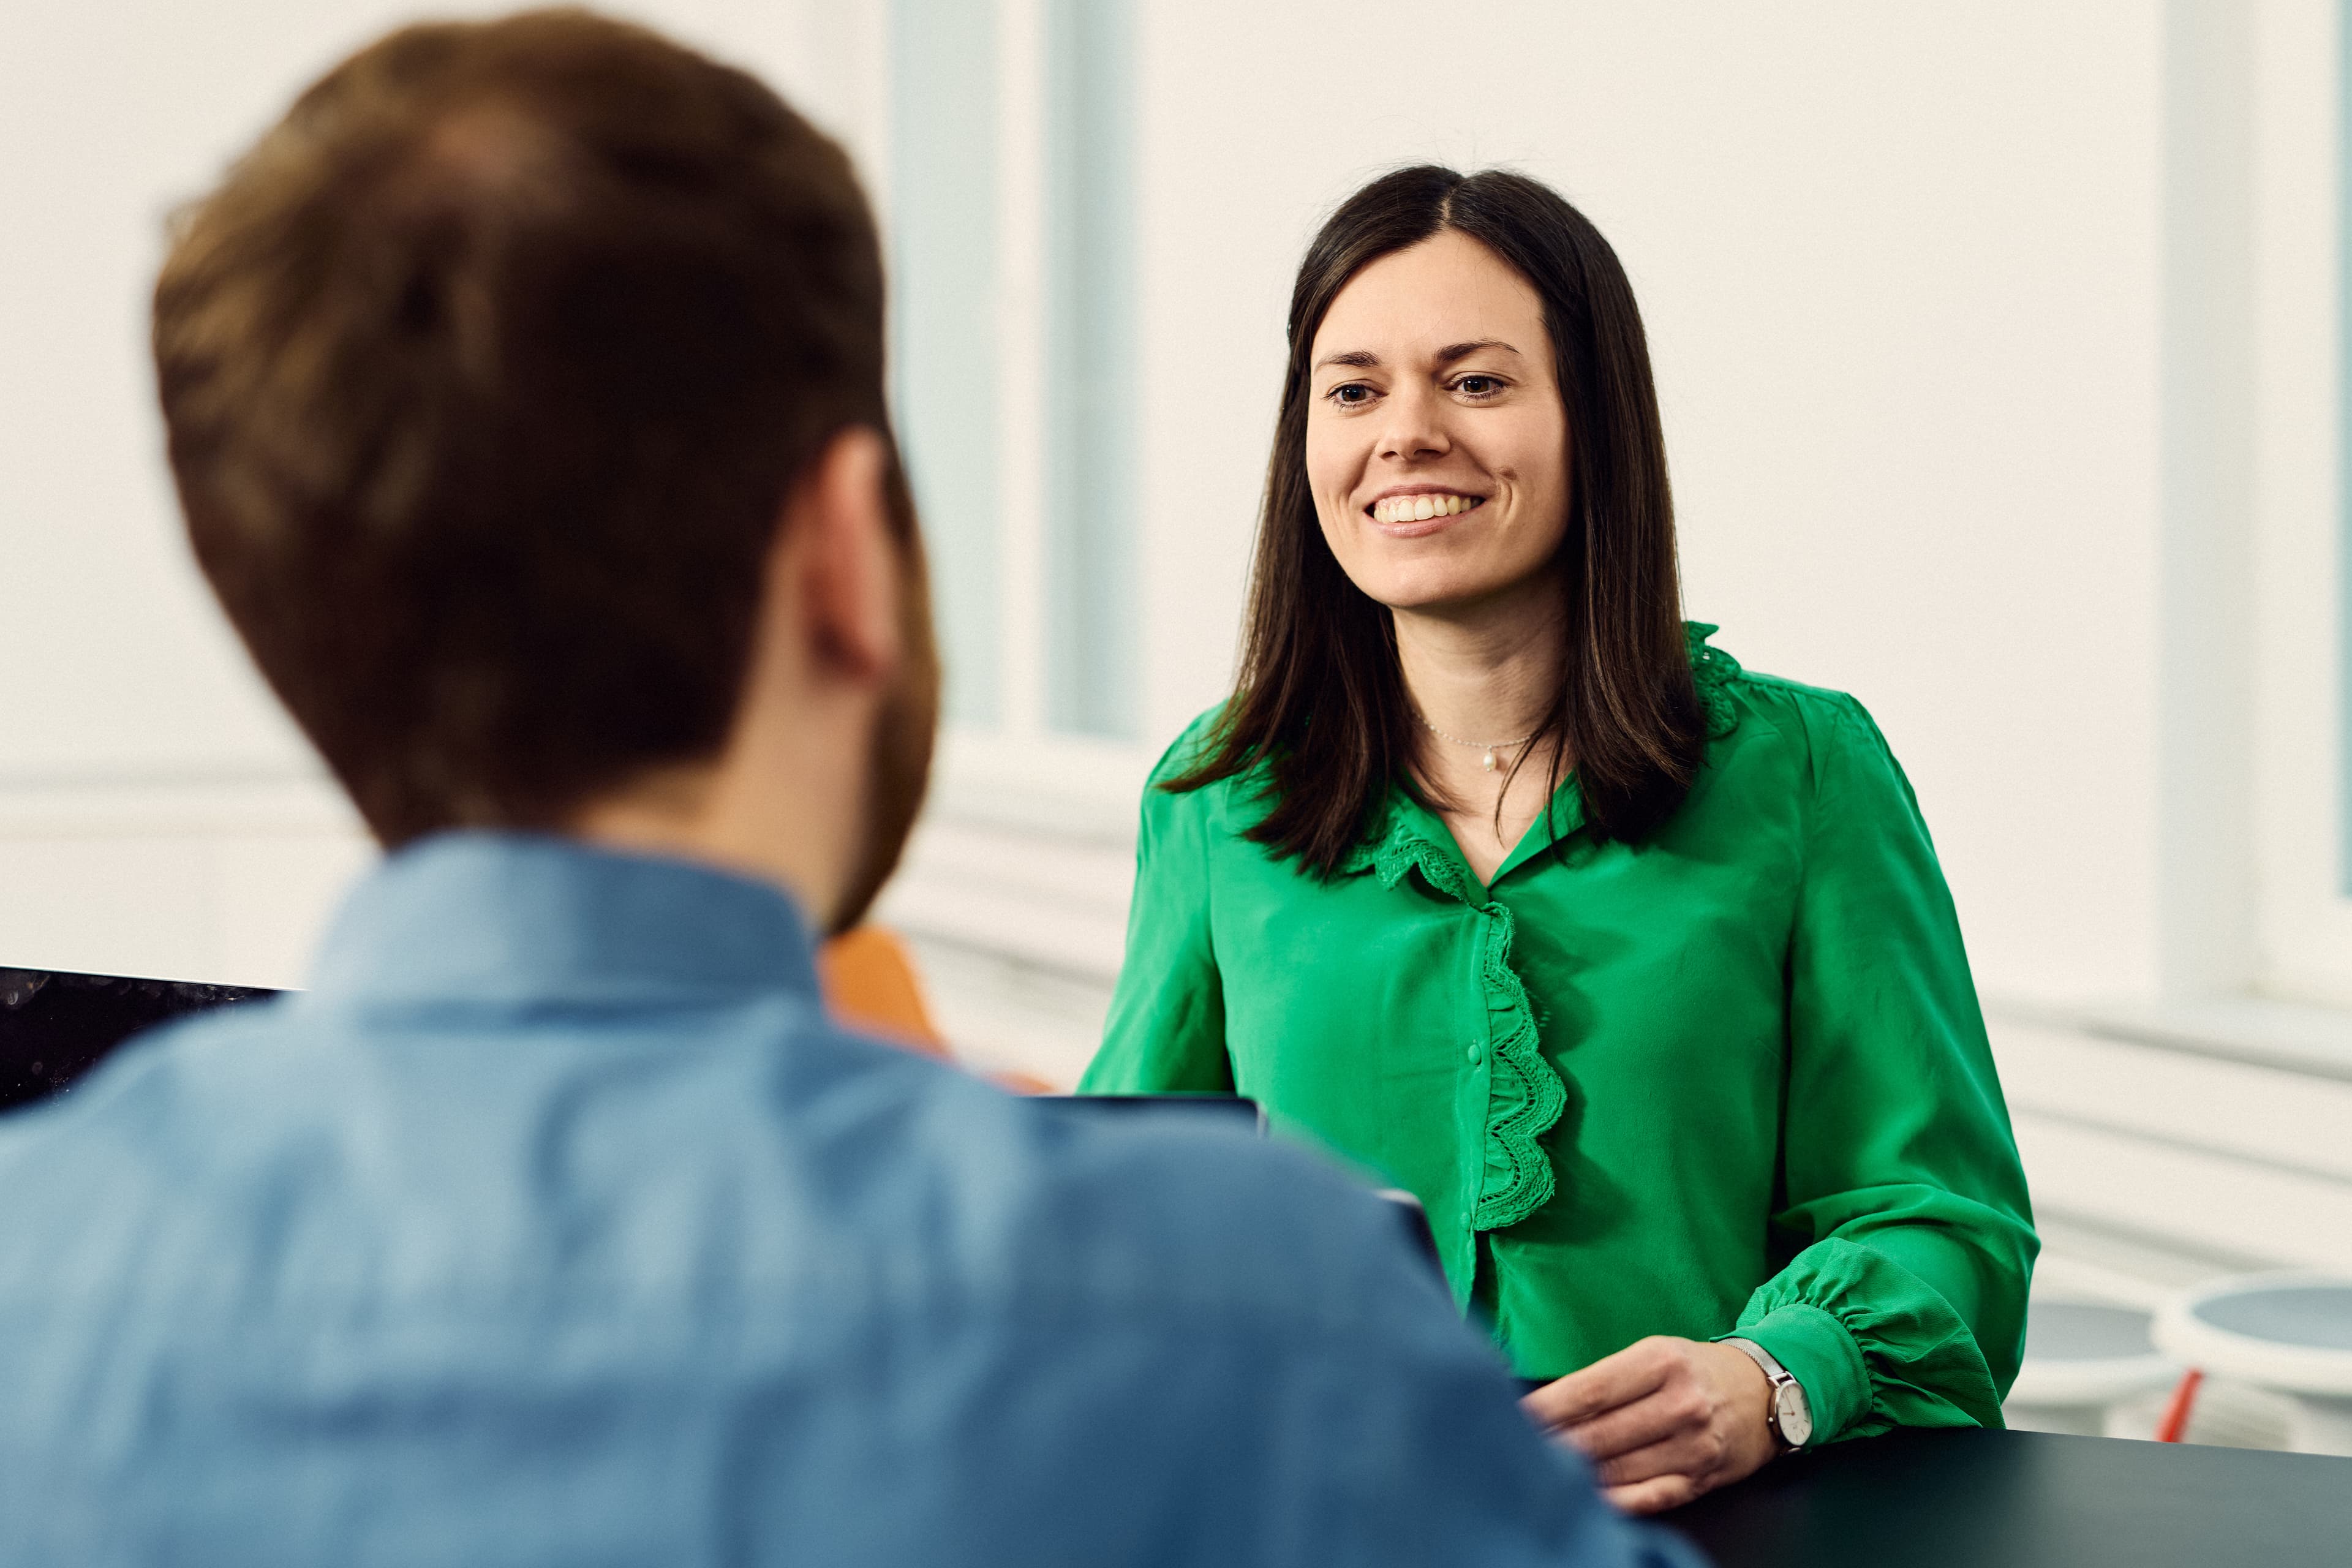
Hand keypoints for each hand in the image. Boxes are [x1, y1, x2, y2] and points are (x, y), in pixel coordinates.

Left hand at [1520, 1336, 1776, 1514]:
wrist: (1765, 1394)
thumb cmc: (1694, 1370)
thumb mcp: (1653, 1354)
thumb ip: (1605, 1380)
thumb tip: (1547, 1407)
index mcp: (1660, 1362)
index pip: (1590, 1391)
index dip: (1546, 1410)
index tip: (1512, 1418)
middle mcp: (1680, 1404)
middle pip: (1599, 1435)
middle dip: (1553, 1446)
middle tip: (1516, 1451)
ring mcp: (1693, 1446)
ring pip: (1618, 1470)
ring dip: (1576, 1475)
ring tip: (1541, 1473)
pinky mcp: (1701, 1479)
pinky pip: (1649, 1497)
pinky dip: (1615, 1500)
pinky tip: (1587, 1497)